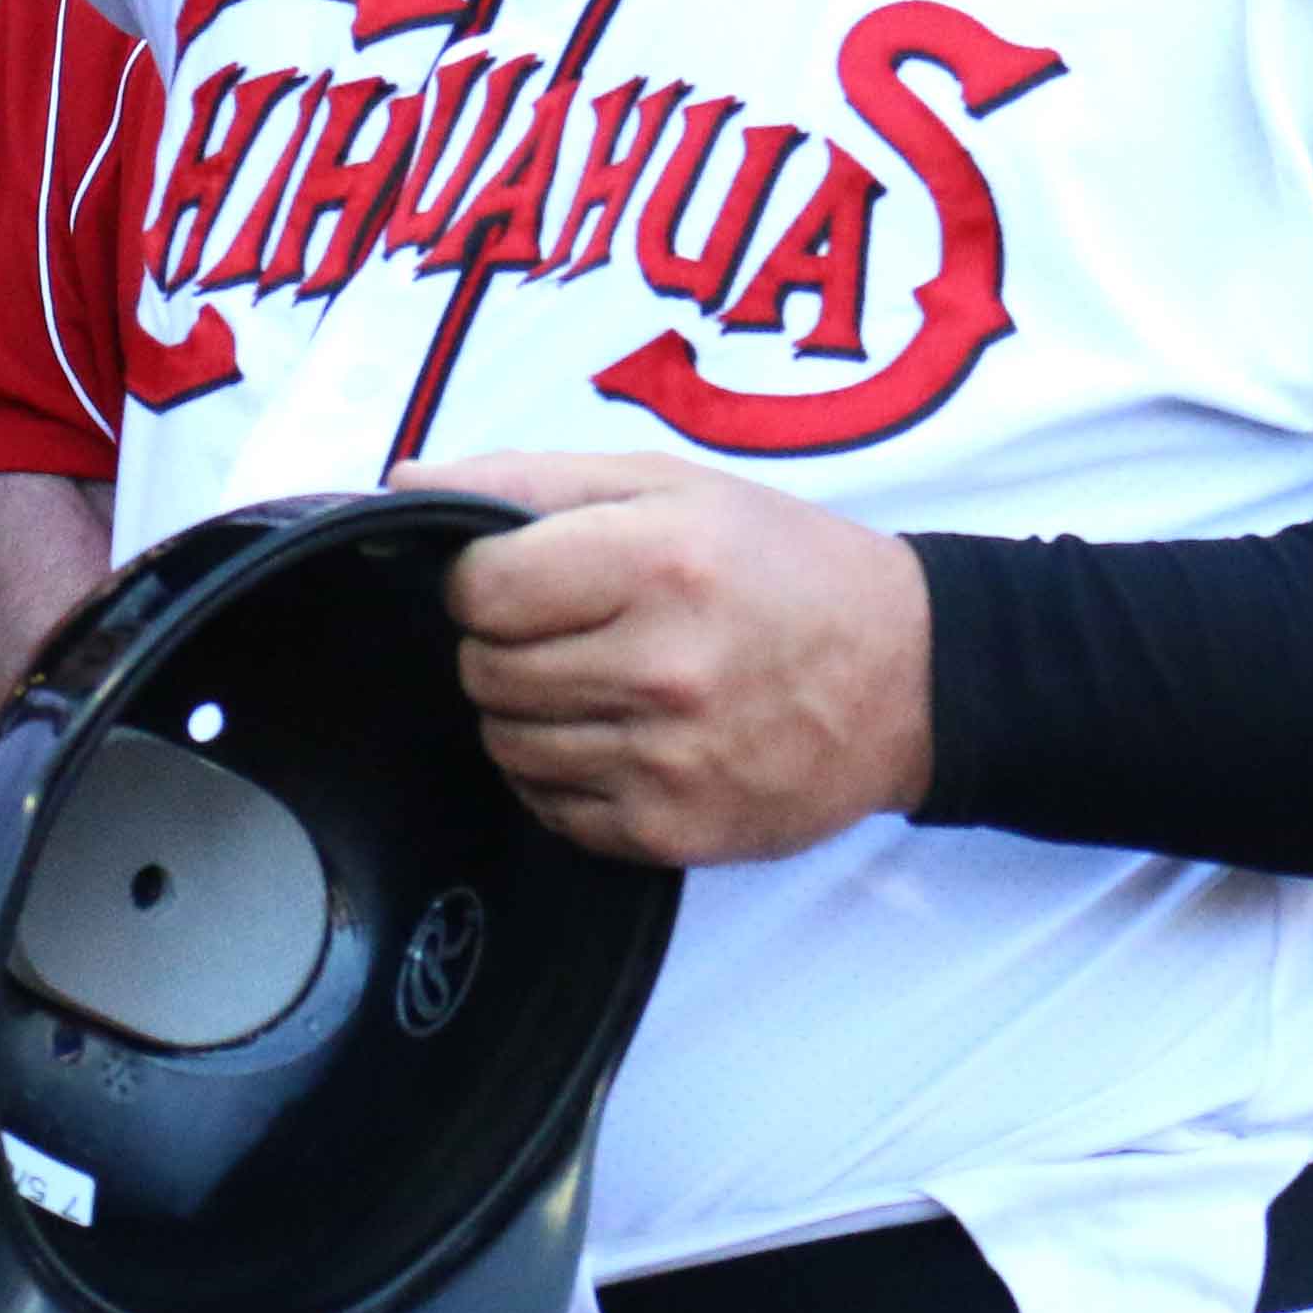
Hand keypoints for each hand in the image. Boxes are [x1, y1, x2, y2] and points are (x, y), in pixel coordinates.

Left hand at [407, 451, 936, 864]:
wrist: (910, 677)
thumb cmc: (782, 566)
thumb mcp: (670, 484)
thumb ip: (530, 480)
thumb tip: (402, 482)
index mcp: (656, 563)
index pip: (479, 589)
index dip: (482, 580)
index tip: (518, 577)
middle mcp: (662, 667)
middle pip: (485, 671)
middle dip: (503, 645)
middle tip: (567, 629)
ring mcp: (668, 761)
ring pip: (508, 744)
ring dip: (530, 711)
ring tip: (598, 680)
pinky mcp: (675, 831)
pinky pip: (551, 809)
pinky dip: (563, 775)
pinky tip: (619, 737)